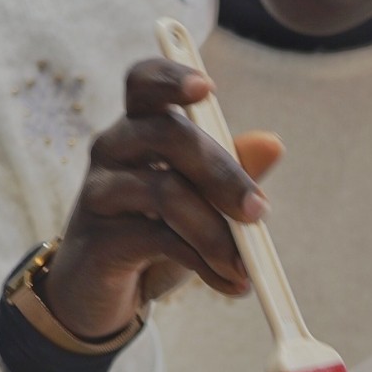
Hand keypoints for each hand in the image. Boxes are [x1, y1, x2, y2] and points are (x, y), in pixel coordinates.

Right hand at [41, 59, 285, 340]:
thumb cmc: (155, 234)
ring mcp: (99, 191)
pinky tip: (228, 283)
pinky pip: (158, 239)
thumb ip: (233, 171)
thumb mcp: (201, 202)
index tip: (207, 88)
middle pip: (168, 134)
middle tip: (259, 211)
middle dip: (222, 173)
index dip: (171, 78)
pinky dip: (203, 262)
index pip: (144, 83)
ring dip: (216, 232)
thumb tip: (273, 143)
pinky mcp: (98, 237)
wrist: (103, 293)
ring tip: (244, 266)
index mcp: (139, 127)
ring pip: (165, 192)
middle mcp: (113, 148)